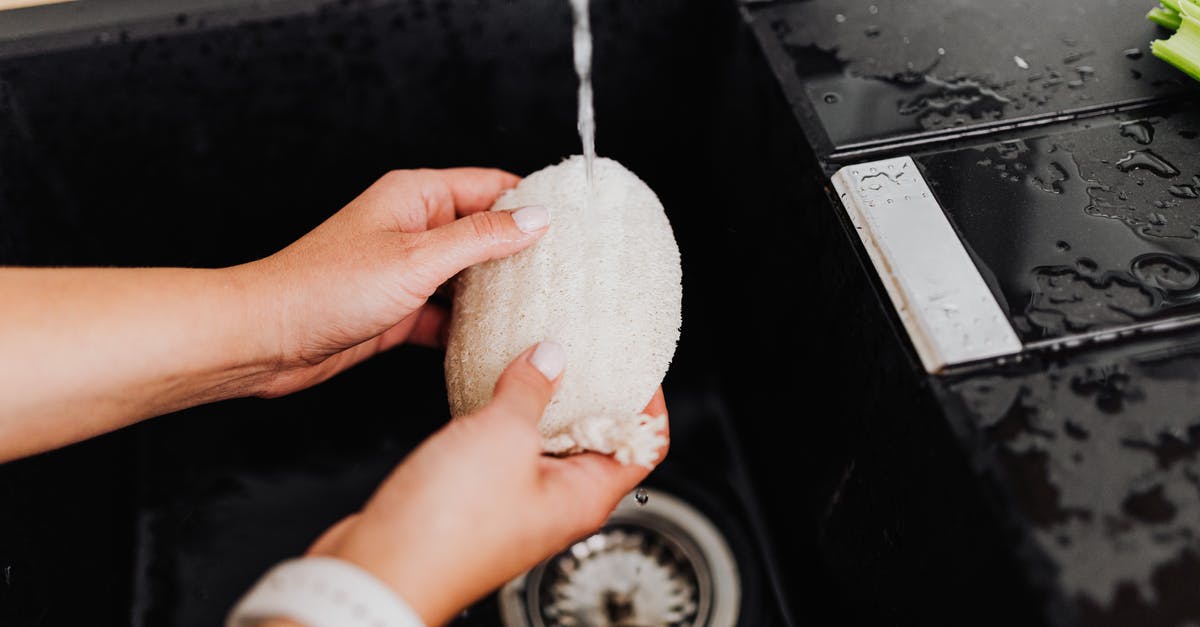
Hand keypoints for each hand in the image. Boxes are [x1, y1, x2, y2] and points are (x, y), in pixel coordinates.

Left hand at [238, 167, 548, 396]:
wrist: (266, 339)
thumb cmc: (324, 288)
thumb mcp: (416, 259)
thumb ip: (480, 237)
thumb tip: (535, 219)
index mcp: (416, 196)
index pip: (490, 185)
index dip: (532, 200)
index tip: (575, 222)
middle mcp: (413, 228)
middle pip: (484, 232)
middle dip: (523, 251)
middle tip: (570, 272)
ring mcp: (406, 270)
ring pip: (469, 277)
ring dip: (499, 293)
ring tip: (544, 308)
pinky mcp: (399, 309)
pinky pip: (448, 314)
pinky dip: (471, 326)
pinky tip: (498, 341)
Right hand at [298, 342, 669, 625]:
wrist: (380, 571)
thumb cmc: (447, 530)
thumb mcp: (501, 438)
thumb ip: (530, 391)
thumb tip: (551, 357)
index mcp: (585, 497)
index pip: (645, 446)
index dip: (648, 402)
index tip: (635, 364)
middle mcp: (558, 504)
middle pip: (599, 442)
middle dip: (594, 394)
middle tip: (585, 350)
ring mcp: (519, 503)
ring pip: (548, 444)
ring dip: (545, 402)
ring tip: (536, 358)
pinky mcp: (480, 501)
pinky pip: (507, 451)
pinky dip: (506, 418)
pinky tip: (489, 390)